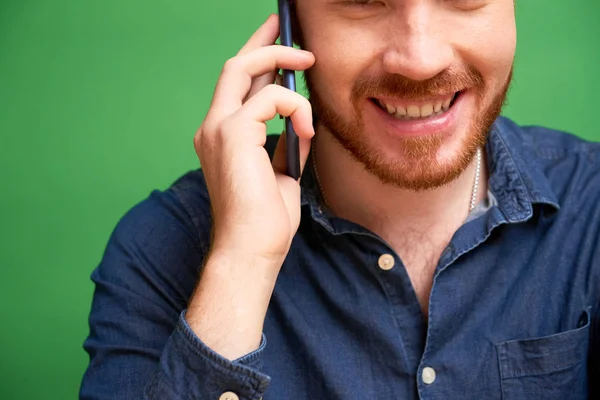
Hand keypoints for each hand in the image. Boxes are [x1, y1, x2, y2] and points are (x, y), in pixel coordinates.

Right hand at [194, 14, 315, 269]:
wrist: (252, 249)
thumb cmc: (266, 219)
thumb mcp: (282, 172)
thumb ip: (287, 142)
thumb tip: (303, 120)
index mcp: (222, 137)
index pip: (237, 86)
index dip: (256, 57)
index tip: (278, 39)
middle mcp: (213, 126)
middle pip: (235, 66)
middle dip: (264, 41)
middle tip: (289, 25)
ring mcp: (218, 127)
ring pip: (246, 68)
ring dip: (283, 63)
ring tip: (310, 66)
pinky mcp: (232, 132)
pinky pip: (272, 98)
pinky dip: (296, 107)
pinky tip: (308, 131)